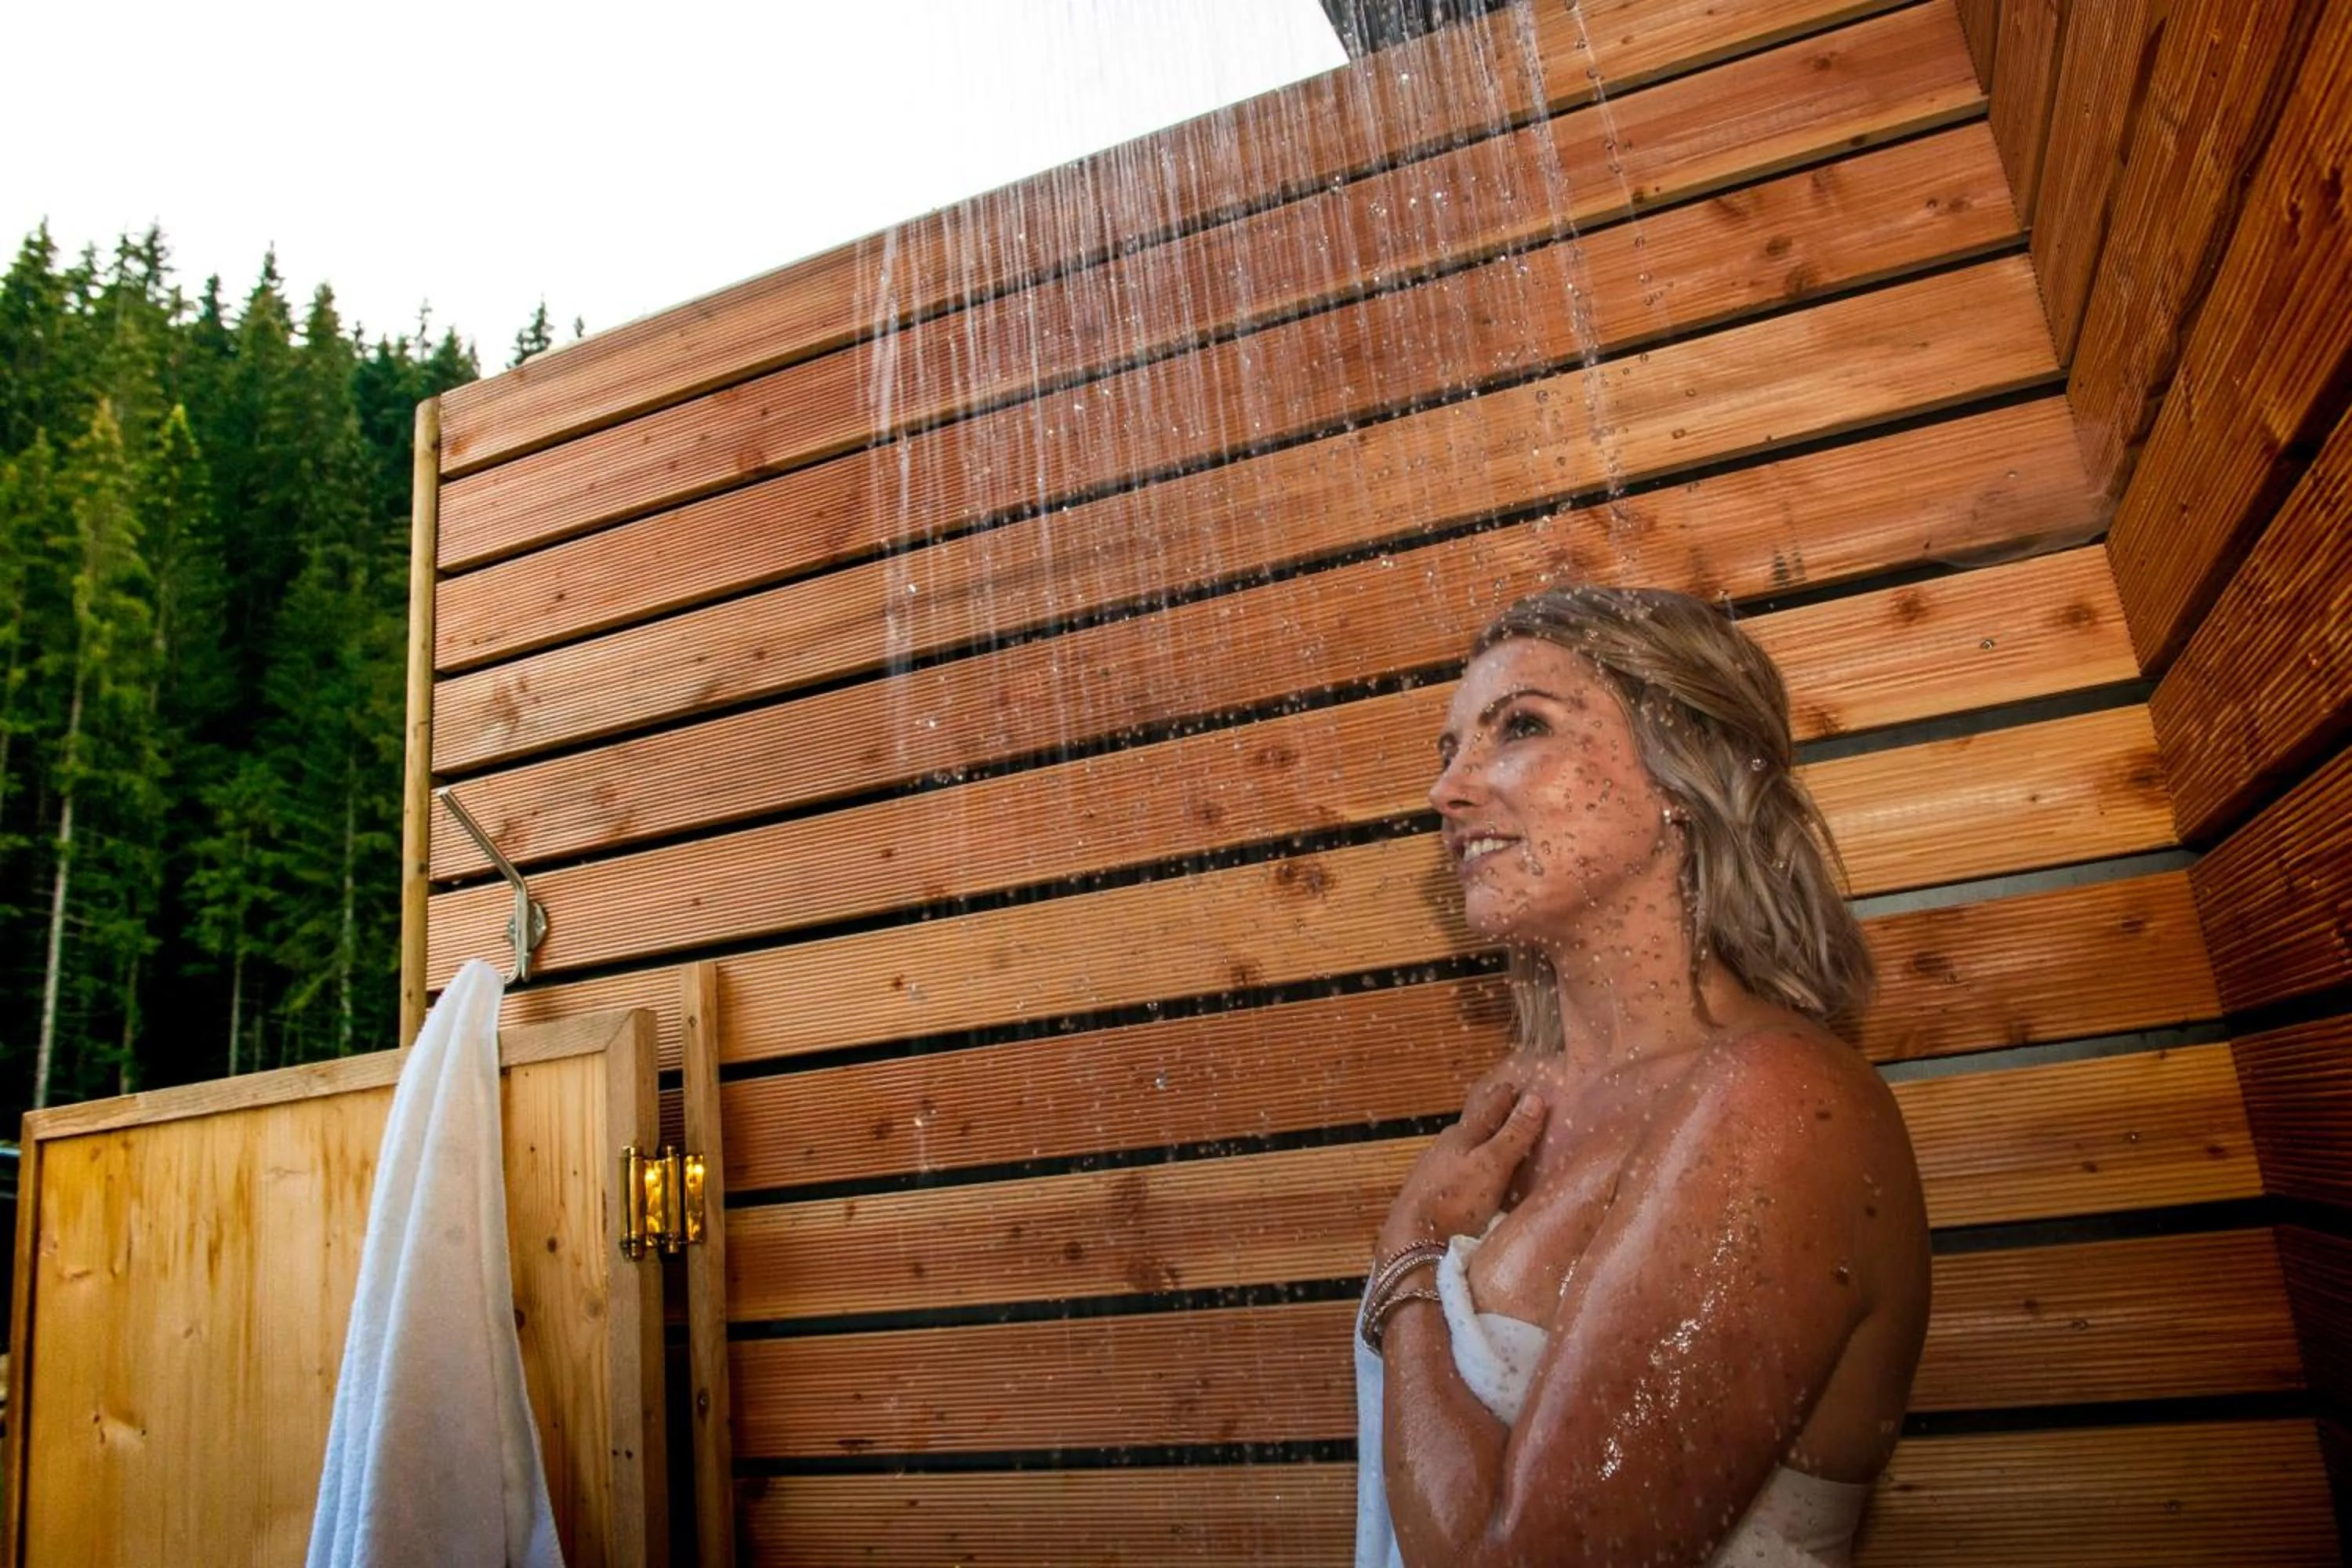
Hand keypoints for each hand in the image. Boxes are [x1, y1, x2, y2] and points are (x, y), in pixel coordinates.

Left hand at [1378, 1082, 1549, 1252]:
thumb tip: (1534, 1099)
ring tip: (1489, 1145)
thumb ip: (1513, 1135)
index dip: (1503, 1098)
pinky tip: (1469, 1182)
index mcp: (1461, 1136)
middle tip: (1503, 1111)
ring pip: (1459, 1151)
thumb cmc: (1456, 1200)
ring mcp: (1432, 1173)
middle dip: (1488, 1119)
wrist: (1414, 1240)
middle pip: (1471, 1128)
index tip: (1514, 1086)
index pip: (1488, 1109)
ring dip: (1475, 1146)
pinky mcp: (1427, 1197)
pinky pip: (1452, 1174)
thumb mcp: (1492, 1165)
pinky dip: (1466, 1170)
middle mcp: (1443, 1149)